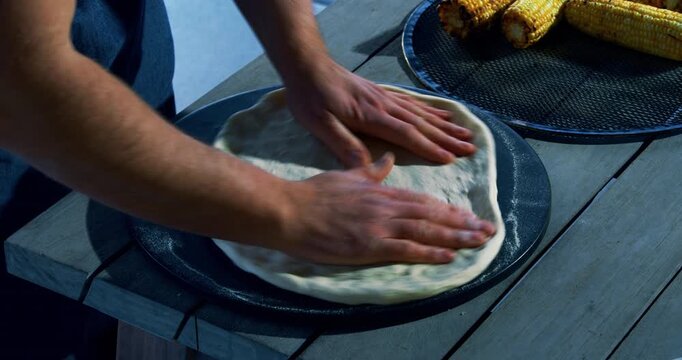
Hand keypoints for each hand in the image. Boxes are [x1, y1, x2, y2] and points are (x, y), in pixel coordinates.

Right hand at [278, 153, 495, 264]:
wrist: (289, 210)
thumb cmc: (313, 194)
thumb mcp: (346, 176)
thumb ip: (371, 172)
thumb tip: (388, 160)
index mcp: (381, 192)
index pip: (422, 201)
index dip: (448, 209)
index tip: (468, 215)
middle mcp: (386, 208)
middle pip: (432, 216)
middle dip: (463, 223)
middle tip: (489, 230)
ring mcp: (379, 227)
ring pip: (426, 232)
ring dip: (456, 237)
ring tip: (479, 241)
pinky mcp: (369, 246)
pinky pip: (406, 250)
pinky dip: (430, 253)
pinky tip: (449, 256)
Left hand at [286, 62, 475, 166]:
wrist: (306, 66)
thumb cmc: (310, 97)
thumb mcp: (319, 124)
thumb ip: (343, 144)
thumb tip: (367, 167)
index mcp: (371, 116)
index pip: (406, 134)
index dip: (429, 148)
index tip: (450, 159)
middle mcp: (384, 105)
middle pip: (421, 124)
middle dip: (446, 138)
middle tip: (470, 149)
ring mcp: (385, 97)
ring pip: (421, 112)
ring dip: (444, 125)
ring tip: (465, 133)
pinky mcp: (381, 93)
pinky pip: (412, 102)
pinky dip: (430, 109)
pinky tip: (442, 113)